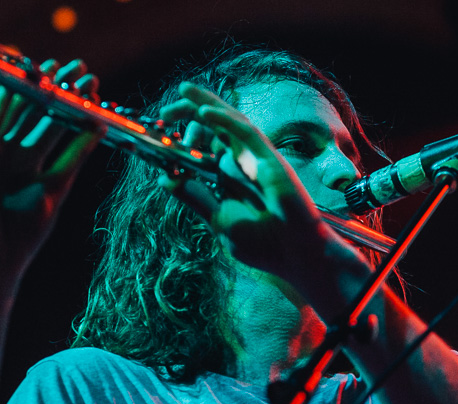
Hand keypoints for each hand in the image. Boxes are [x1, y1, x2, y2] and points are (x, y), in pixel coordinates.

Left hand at [0, 59, 104, 285]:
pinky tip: (97, 124)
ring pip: (60, 134)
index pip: (16, 105)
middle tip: (82, 72)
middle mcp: (15, 156)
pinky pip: (73, 161)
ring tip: (93, 91)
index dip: (35, 84)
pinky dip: (85, 143)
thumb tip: (7, 88)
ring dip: (77, 112)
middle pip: (42, 115)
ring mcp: (36, 172)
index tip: (51, 65)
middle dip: (63, 93)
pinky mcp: (55, 192)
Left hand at [157, 82, 341, 281]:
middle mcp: (241, 163)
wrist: (294, 256)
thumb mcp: (218, 220)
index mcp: (228, 177)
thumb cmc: (263, 243)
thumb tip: (165, 179)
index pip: (205, 146)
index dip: (184, 137)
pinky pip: (245, 132)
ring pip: (229, 121)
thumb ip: (195, 198)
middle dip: (189, 112)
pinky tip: (204, 113)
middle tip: (165, 113)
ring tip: (183, 92)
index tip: (163, 138)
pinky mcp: (269, 158)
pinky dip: (224, 120)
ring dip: (205, 104)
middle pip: (214, 127)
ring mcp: (255, 159)